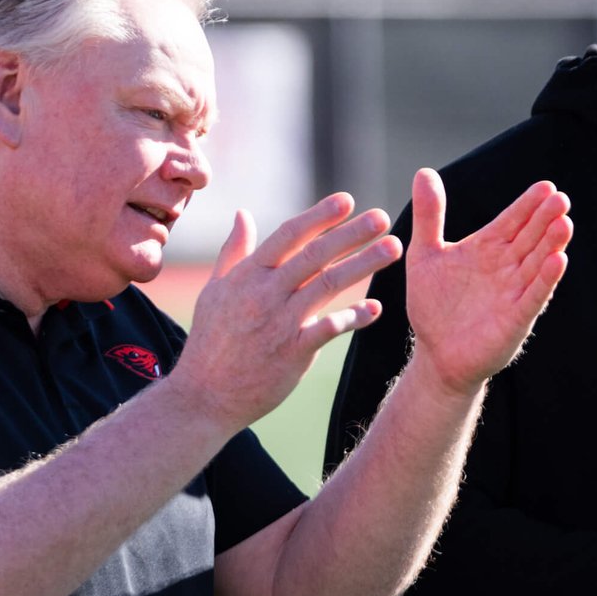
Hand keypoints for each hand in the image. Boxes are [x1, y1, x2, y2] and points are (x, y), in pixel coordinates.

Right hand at [171, 193, 400, 429]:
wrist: (204, 396)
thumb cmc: (210, 342)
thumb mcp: (215, 291)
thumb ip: (234, 251)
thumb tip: (242, 214)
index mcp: (248, 275)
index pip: (288, 236)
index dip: (319, 216)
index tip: (347, 200)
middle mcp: (265, 294)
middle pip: (314, 255)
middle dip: (351, 233)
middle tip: (383, 217)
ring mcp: (280, 323)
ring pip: (327, 285)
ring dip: (363, 264)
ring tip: (392, 248)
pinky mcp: (292, 353)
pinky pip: (328, 329)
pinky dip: (353, 317)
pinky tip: (376, 308)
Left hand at [404, 171, 573, 395]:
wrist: (436, 355)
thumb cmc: (434, 305)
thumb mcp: (426, 254)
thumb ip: (430, 215)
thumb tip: (424, 171)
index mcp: (488, 248)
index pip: (513, 220)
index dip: (528, 205)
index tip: (546, 186)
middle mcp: (507, 266)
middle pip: (531, 237)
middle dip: (545, 218)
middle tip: (560, 198)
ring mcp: (514, 291)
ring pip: (538, 263)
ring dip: (552, 244)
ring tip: (564, 222)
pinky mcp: (516, 318)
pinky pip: (534, 296)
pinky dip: (546, 279)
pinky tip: (559, 261)